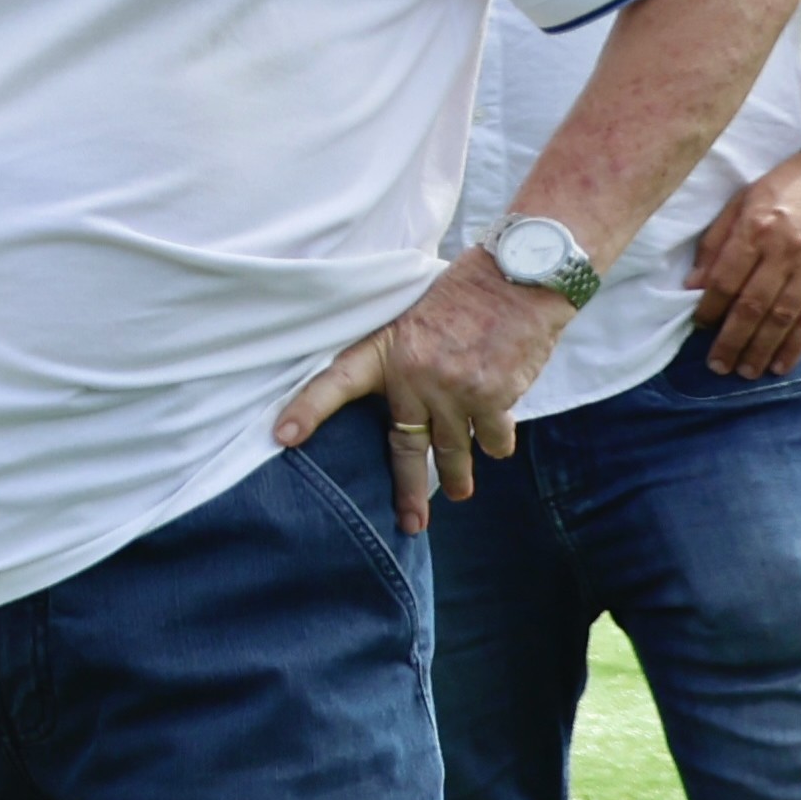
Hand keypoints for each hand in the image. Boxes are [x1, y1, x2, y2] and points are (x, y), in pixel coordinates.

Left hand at [275, 250, 572, 529]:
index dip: (306, 409)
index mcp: (385, 350)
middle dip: (409, 488)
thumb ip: (401, 360)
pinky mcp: (492, 397)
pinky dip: (496, 443)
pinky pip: (492, 438)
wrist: (520, 277)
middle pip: (404, 445)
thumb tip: (397, 401)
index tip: (280, 437)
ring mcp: (453, 390)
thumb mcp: (413, 317)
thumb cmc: (464, 294)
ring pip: (452, 448)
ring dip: (459, 473)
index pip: (334, 382)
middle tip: (410, 522)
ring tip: (461, 492)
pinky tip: (496, 448)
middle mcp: (413, 376)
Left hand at [692, 150, 800, 379]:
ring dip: (761, 349)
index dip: (709, 309)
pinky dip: (797, 344)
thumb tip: (693, 283)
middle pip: (752, 306)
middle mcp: (786, 251)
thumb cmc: (792, 183)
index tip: (698, 327)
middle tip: (716, 366)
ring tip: (745, 372)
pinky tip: (782, 364)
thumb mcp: (745, 198)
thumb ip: (717, 240)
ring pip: (783, 317)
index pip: (725, 280)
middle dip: (731, 341)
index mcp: (756, 228)